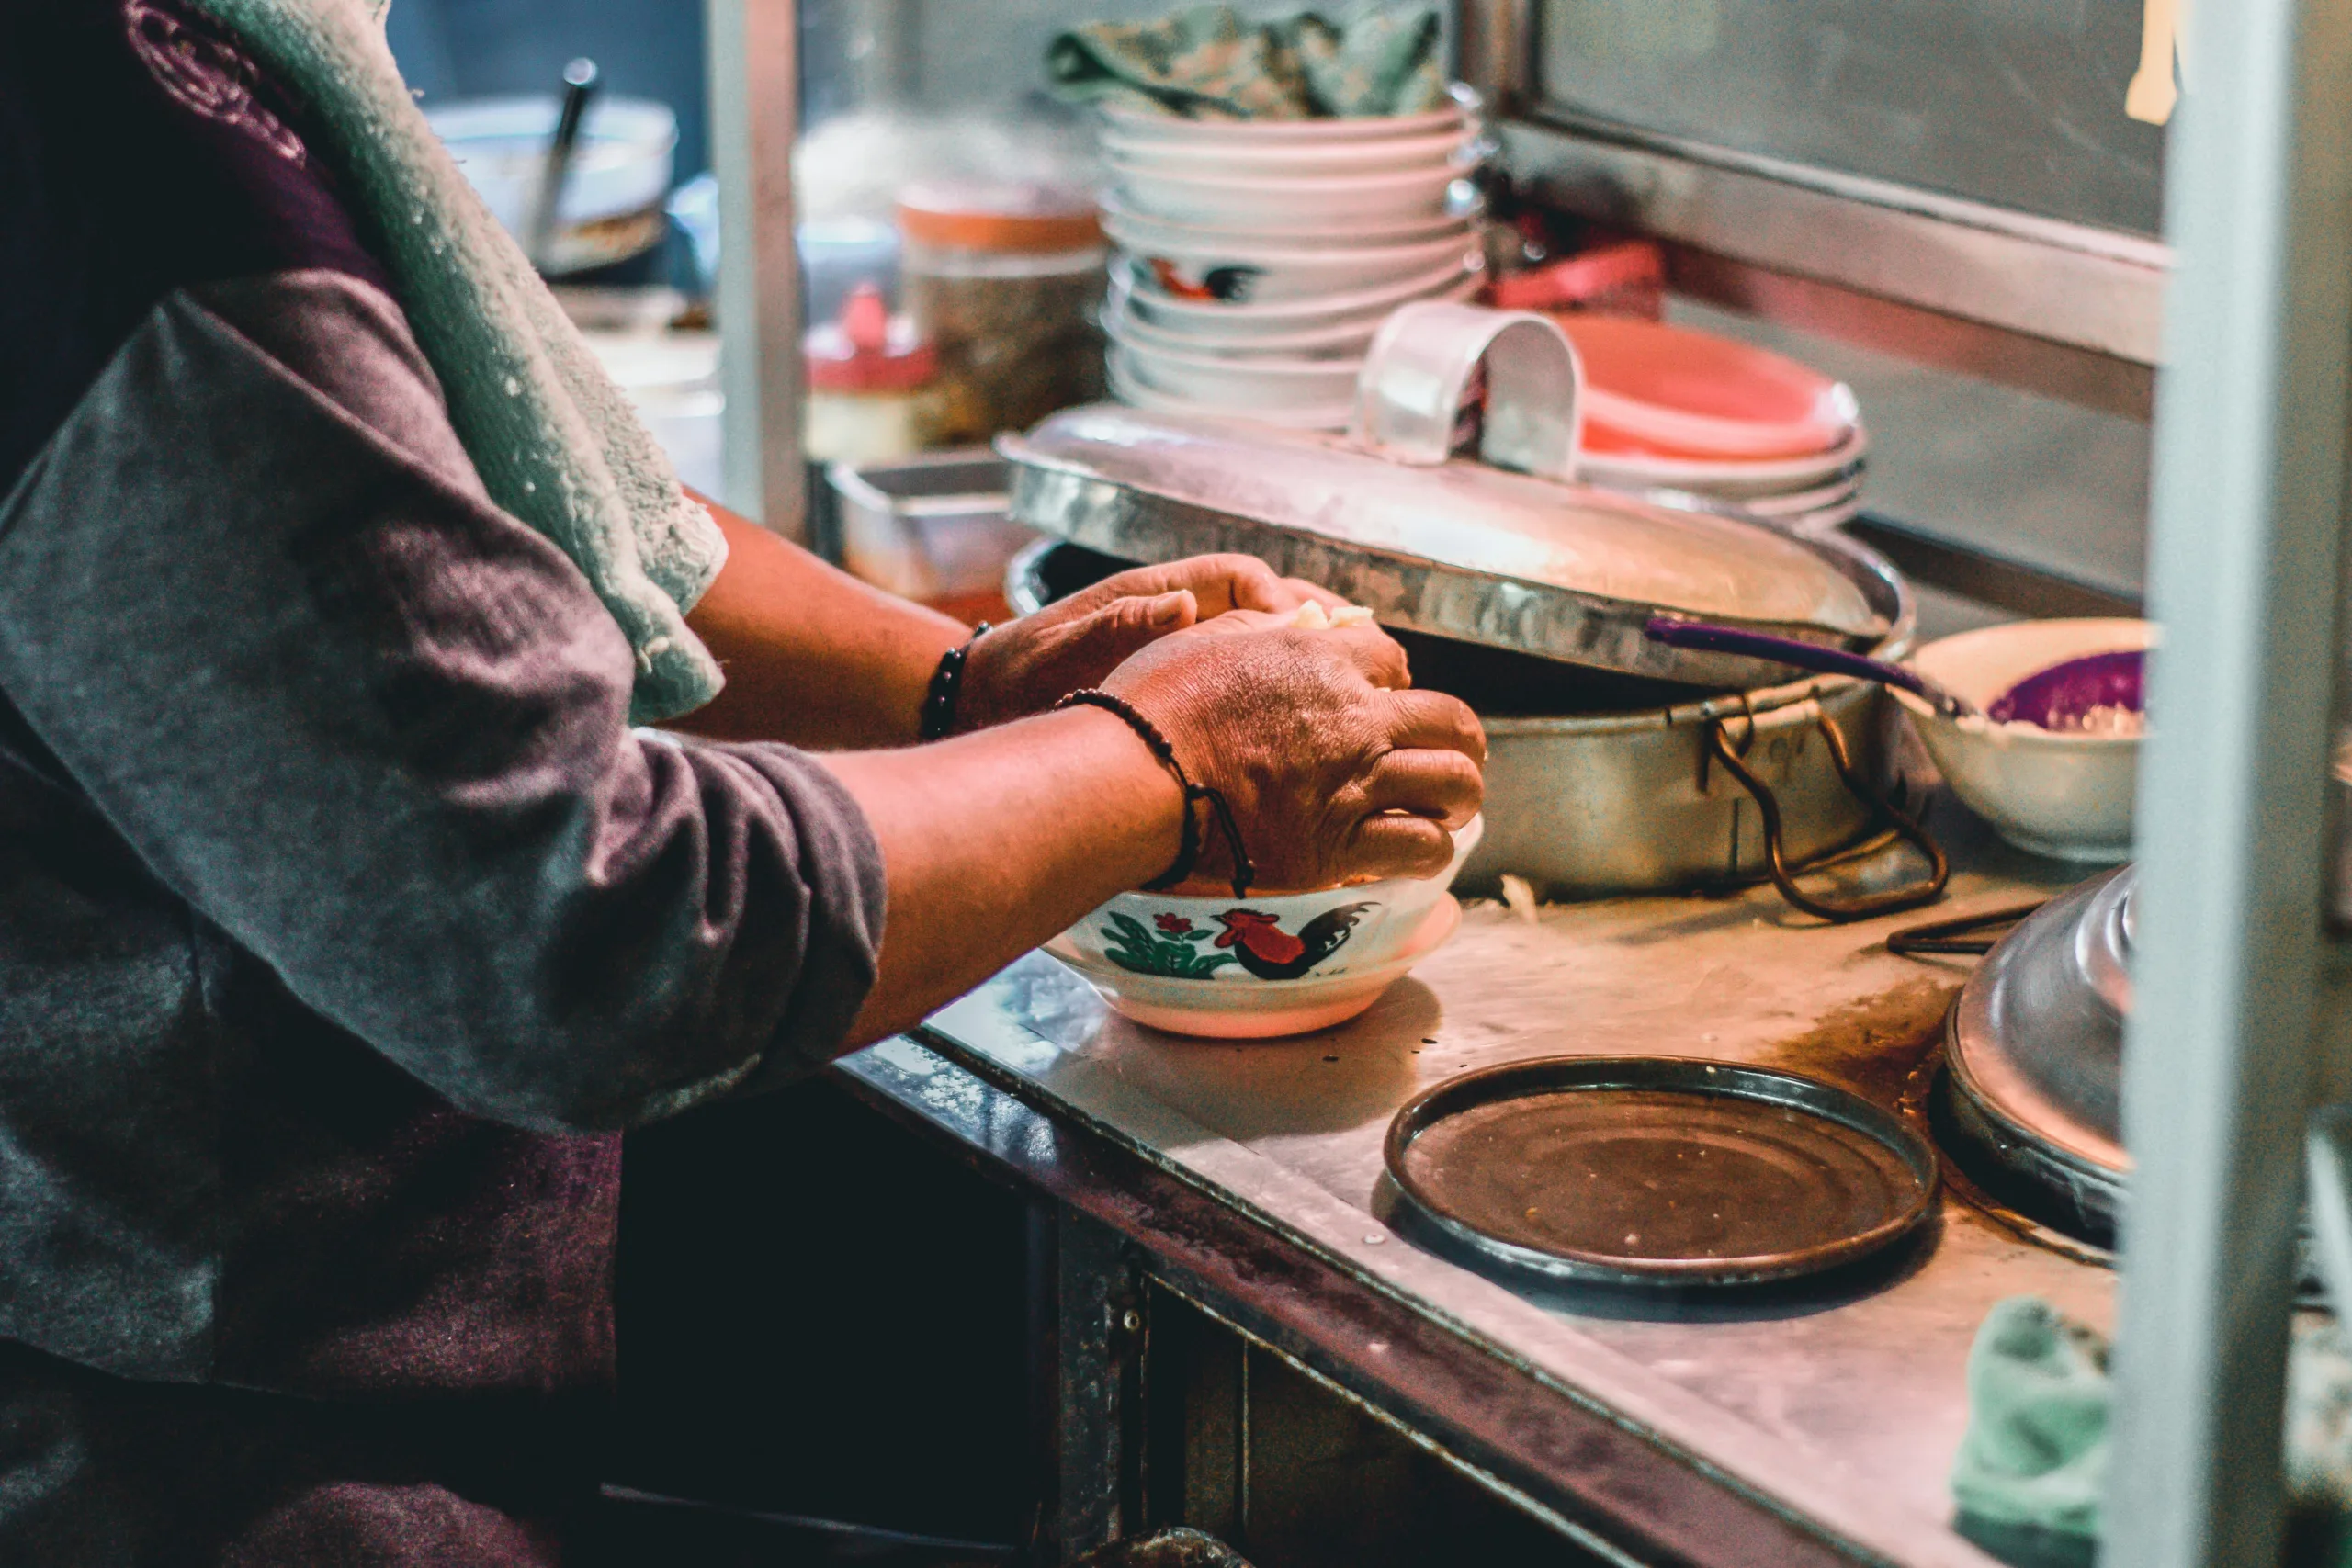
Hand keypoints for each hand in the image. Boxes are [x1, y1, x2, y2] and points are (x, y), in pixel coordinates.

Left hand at [954, 555, 1340, 732]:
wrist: (982, 701)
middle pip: (1268, 599)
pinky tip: (1327, 715)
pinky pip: (1253, 671)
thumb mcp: (1058, 651)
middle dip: (1322, 620)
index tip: (1308, 635)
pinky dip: (1294, 683)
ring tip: (1371, 678)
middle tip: (1373, 652)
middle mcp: (1177, 610)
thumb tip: (1181, 605)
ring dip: (1319, 651)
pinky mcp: (1187, 679)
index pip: (1236, 575)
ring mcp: (1185, 644)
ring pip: (1269, 634)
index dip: (1277, 599)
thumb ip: (1115, 627)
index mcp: (1152, 592)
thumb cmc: (1017, 674)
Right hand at [1101, 613, 1485, 890]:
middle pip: (1449, 719)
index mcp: (1321, 662)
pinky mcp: (1339, 846)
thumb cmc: (1151, 707)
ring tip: (1449, 805)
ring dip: (1458, 793)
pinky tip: (1422, 849)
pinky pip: (1421, 846)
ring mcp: (1354, 784)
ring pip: (1453, 782)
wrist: (1132, 778)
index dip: (1393, 680)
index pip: (1391, 660)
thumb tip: (1293, 628)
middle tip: (1450, 751)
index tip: (1383, 699)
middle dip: (1458, 736)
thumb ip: (1261, 632)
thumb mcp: (1205, 639)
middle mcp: (1354, 719)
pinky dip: (1431, 848)